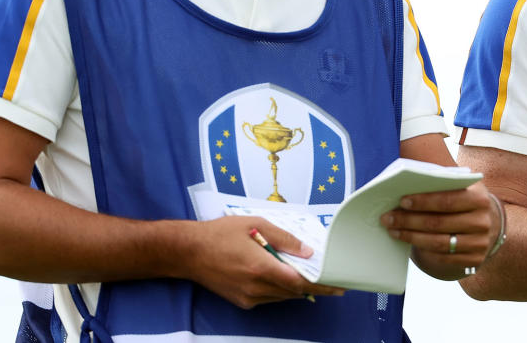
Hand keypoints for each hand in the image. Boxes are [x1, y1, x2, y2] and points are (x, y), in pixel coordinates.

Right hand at [179, 216, 343, 308]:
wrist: (188, 252)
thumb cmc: (220, 234)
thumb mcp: (255, 224)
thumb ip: (283, 238)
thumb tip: (306, 251)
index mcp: (260, 267)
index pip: (299, 282)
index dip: (321, 285)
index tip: (337, 286)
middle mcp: (255, 287)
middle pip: (293, 291)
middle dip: (312, 285)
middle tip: (329, 279)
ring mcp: (248, 297)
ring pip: (282, 295)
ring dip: (295, 286)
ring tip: (307, 274)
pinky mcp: (242, 302)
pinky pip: (269, 297)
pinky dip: (279, 288)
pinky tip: (281, 275)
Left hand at [379, 182, 496, 279]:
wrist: (490, 223)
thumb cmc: (465, 200)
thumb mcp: (462, 187)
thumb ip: (442, 184)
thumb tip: (408, 184)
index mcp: (479, 198)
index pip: (447, 200)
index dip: (423, 201)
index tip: (402, 201)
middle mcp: (482, 222)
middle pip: (439, 223)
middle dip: (409, 220)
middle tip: (388, 218)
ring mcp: (480, 243)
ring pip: (438, 243)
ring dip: (411, 237)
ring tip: (393, 230)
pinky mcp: (474, 260)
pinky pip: (443, 258)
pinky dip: (423, 250)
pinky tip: (409, 241)